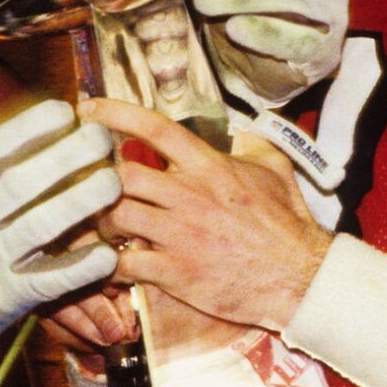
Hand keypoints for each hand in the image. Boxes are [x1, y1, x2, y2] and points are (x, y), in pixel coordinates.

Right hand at [0, 81, 121, 366]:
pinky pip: (50, 281)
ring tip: (115, 180)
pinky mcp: (10, 298)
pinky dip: (79, 268)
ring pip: (40, 228)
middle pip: (22, 183)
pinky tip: (109, 251)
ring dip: (80, 203)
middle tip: (102, 137)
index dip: (32, 127)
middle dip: (66, 157)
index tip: (66, 111)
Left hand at [79, 97, 329, 332]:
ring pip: (115, 217)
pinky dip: (106, 265)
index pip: (153, 128)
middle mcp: (189, 195)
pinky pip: (123, 264)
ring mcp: (180, 235)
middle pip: (120, 176)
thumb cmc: (287, 225)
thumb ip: (253, 147)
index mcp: (208, 166)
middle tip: (90, 190)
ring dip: (99, 222)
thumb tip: (242, 135)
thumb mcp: (275, 171)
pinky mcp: (175, 272)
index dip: (115, 114)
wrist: (299, 276)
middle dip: (99, 182)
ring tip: (100, 228)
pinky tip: (105, 265)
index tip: (88, 110)